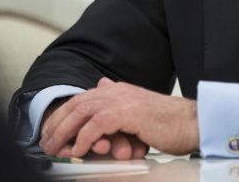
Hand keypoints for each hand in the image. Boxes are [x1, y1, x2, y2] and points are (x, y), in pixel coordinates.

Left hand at [39, 78, 198, 158]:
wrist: (192, 123)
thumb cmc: (169, 123)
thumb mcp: (138, 111)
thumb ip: (117, 102)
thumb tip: (98, 87)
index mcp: (118, 90)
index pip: (81, 99)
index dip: (62, 116)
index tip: (51, 132)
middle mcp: (117, 91)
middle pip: (76, 104)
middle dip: (57, 124)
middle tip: (46, 143)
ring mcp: (122, 100)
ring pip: (81, 112)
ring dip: (65, 132)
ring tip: (56, 148)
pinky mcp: (128, 112)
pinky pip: (97, 125)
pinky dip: (85, 138)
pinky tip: (79, 150)